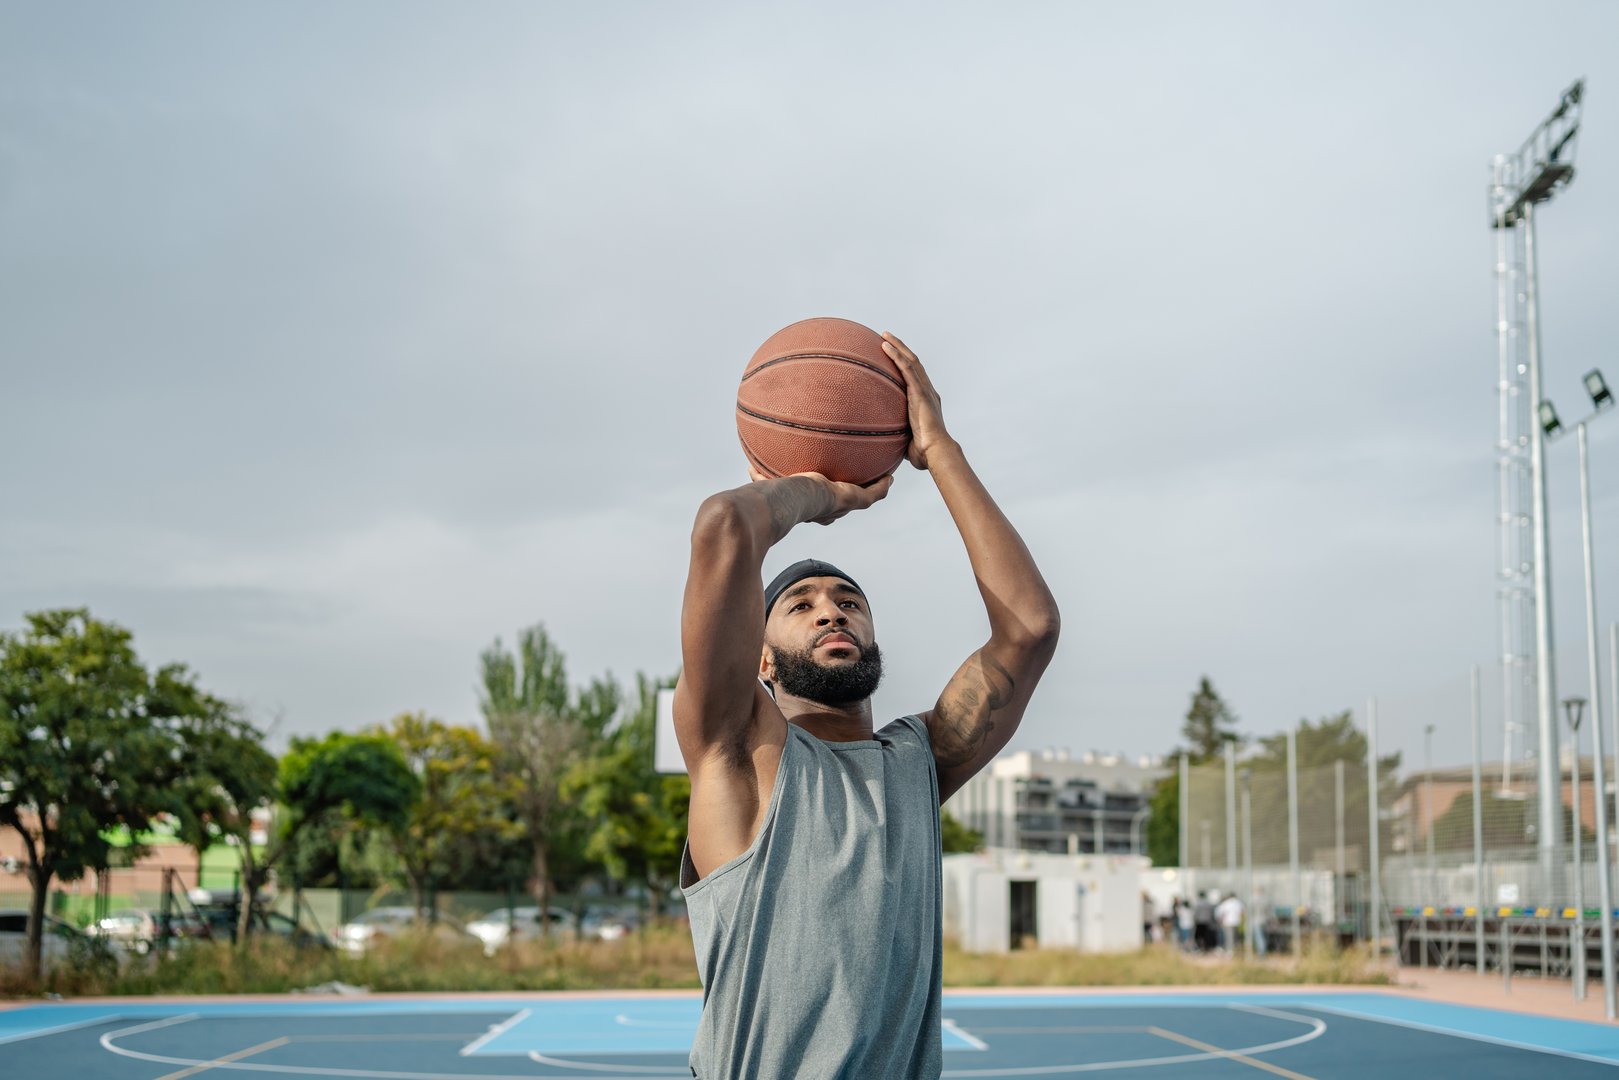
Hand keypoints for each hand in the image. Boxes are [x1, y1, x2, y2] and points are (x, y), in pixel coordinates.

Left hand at [747, 468, 893, 525]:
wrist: (789, 501)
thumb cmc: (774, 495)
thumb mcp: (768, 482)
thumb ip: (760, 476)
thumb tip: (748, 469)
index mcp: (811, 507)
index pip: (823, 506)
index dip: (828, 499)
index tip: (830, 490)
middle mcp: (828, 510)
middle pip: (843, 505)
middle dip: (851, 494)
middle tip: (860, 483)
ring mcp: (843, 506)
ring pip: (864, 499)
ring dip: (873, 490)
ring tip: (882, 479)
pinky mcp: (854, 500)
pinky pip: (875, 494)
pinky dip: (882, 486)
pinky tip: (890, 476)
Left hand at [881, 332, 953, 470]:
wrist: (936, 452)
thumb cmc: (924, 454)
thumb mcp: (907, 441)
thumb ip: (898, 438)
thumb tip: (884, 446)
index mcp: (927, 401)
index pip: (916, 378)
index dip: (906, 364)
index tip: (894, 356)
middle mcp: (928, 392)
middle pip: (914, 363)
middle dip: (901, 349)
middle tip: (887, 338)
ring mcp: (925, 390)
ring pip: (911, 361)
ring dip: (897, 346)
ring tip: (884, 335)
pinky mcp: (920, 392)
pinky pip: (906, 368)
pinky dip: (896, 355)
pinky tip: (885, 346)